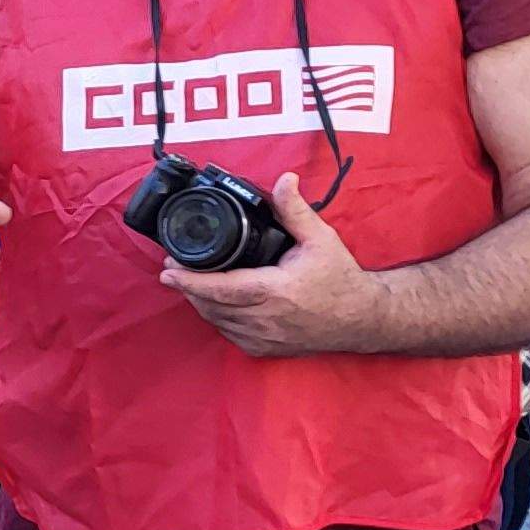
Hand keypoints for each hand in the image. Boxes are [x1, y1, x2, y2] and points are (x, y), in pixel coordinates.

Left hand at [164, 174, 382, 357]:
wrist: (362, 318)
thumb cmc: (341, 279)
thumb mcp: (320, 239)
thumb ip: (296, 210)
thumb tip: (284, 179)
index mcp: (276, 291)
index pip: (221, 288)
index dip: (190, 281)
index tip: (168, 269)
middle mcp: (267, 319)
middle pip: (211, 306)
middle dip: (187, 288)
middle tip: (173, 268)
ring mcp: (265, 339)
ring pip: (217, 322)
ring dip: (200, 303)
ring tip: (189, 281)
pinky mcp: (265, 350)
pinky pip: (230, 334)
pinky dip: (218, 318)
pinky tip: (214, 303)